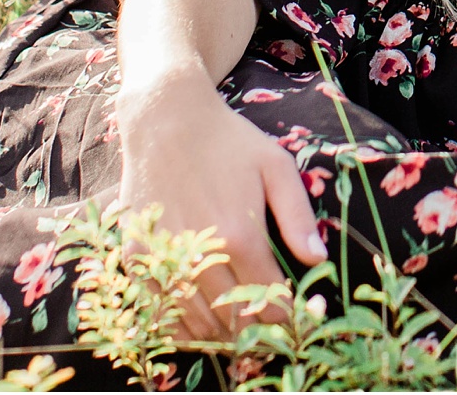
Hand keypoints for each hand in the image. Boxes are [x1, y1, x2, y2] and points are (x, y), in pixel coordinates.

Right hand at [115, 73, 324, 342]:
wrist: (165, 120)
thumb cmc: (228, 141)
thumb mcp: (276, 167)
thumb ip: (297, 217)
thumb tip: (319, 260)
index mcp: (240, 235)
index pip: (269, 300)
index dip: (286, 319)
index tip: (296, 322)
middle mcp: (201, 253)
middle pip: (233, 320)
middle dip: (256, 333)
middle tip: (269, 335)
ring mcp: (165, 257)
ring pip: (197, 323)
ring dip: (221, 335)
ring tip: (240, 333)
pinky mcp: (138, 256)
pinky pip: (161, 310)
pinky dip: (181, 327)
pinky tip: (201, 324)